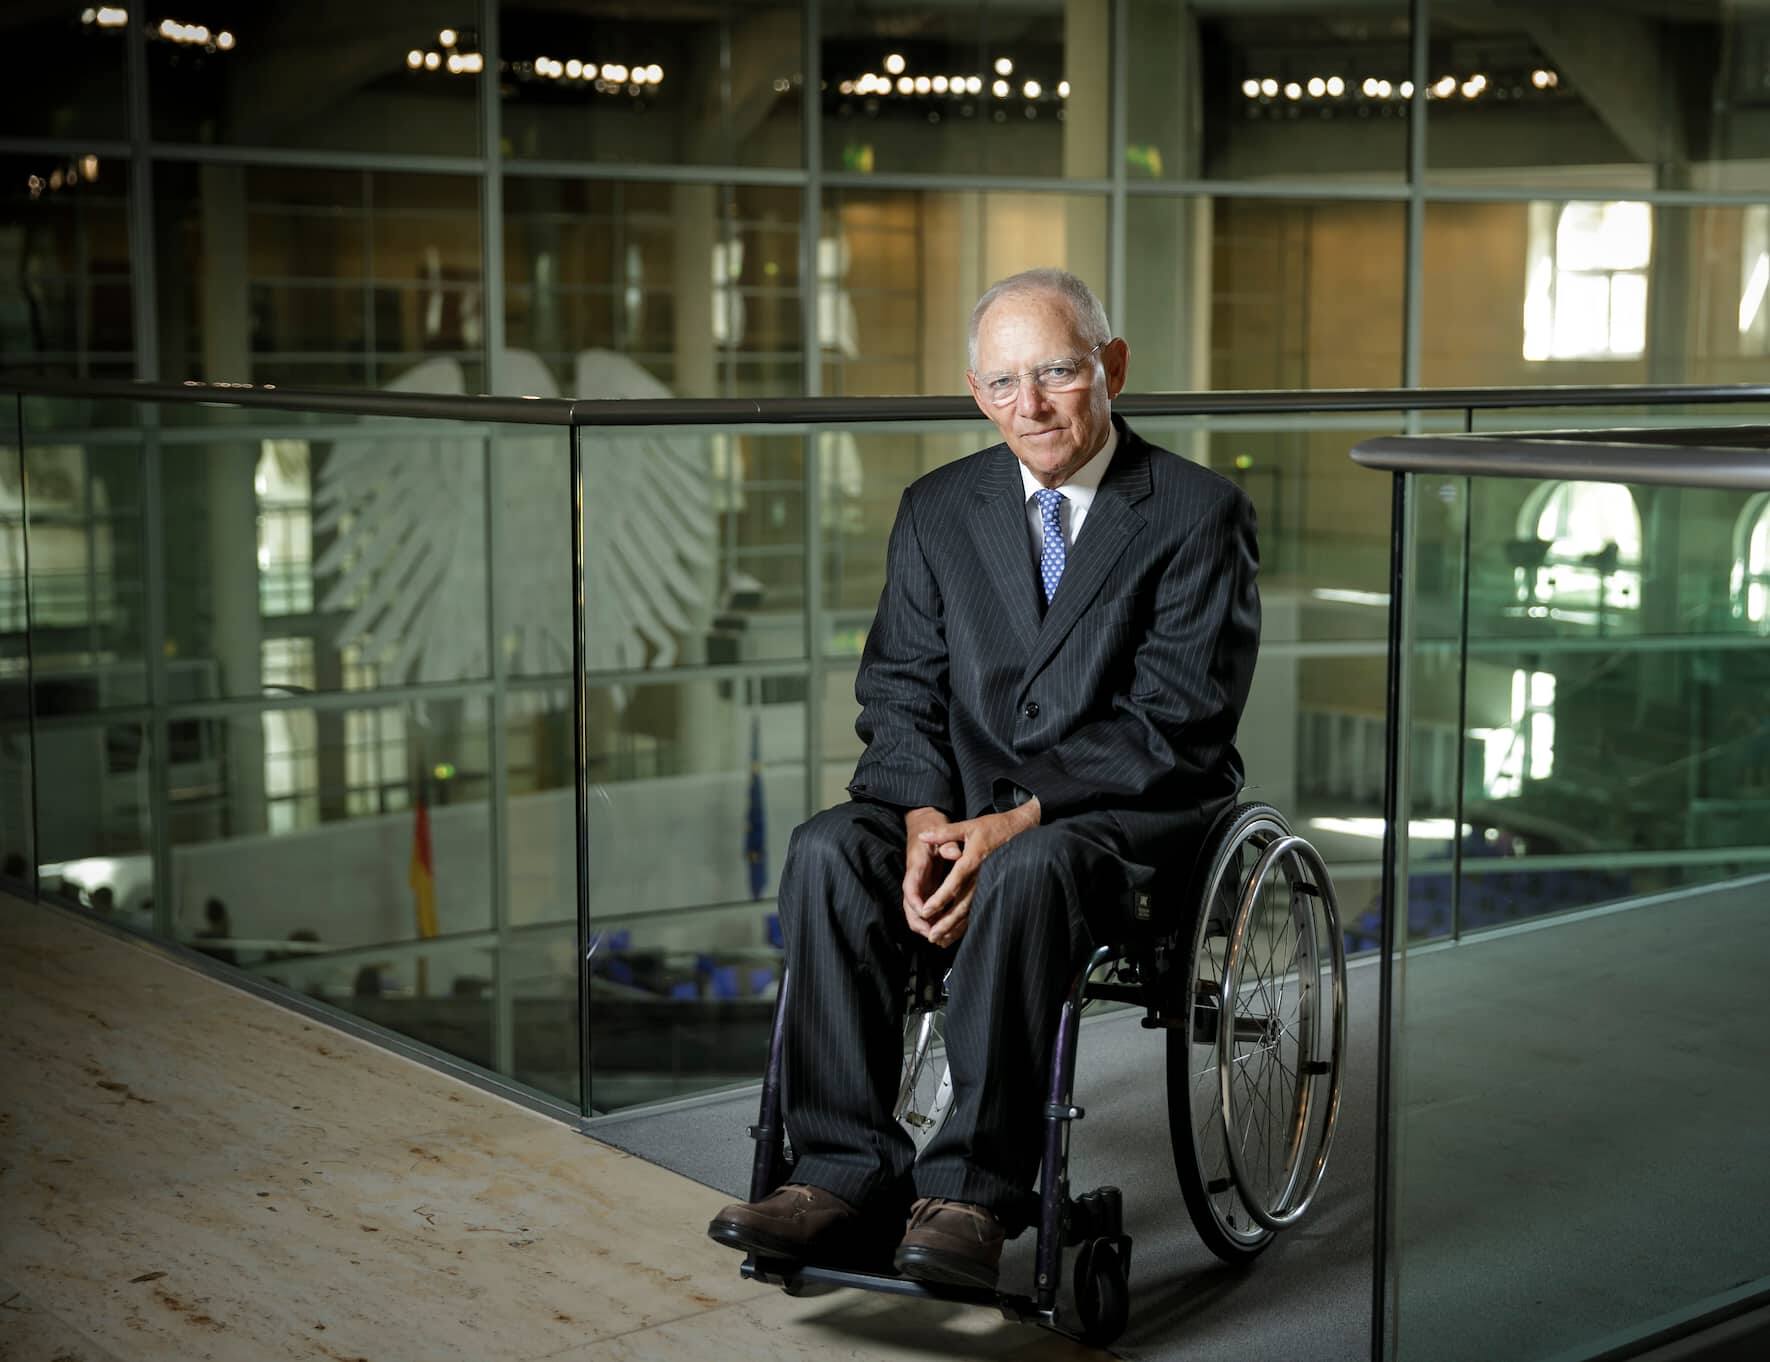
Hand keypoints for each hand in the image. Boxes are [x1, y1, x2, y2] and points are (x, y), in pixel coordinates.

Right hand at [900, 806, 952, 928]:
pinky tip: (946, 934)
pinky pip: (925, 911)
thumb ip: (948, 844)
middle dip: (919, 924)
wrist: (926, 824)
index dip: (915, 903)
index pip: (910, 888)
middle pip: (909, 907)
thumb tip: (955, 853)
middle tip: (933, 937)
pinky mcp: (926, 890)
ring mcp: (919, 886)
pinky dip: (932, 923)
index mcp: (916, 866)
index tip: (924, 914)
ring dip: (925, 927)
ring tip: (941, 940)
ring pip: (916, 913)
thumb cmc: (934, 827)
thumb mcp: (942, 831)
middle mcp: (914, 880)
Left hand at [902, 799, 1040, 948]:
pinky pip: (979, 908)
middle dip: (946, 922)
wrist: (1022, 831)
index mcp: (974, 860)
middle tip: (931, 936)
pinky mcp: (993, 888)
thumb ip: (944, 833)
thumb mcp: (969, 826)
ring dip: (956, 927)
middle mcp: (982, 876)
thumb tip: (922, 836)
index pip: (955, 882)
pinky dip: (967, 923)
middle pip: (963, 904)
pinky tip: (955, 933)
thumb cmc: (994, 827)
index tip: (926, 911)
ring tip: (940, 940)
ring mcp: (989, 884)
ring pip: (971, 910)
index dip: (940, 898)